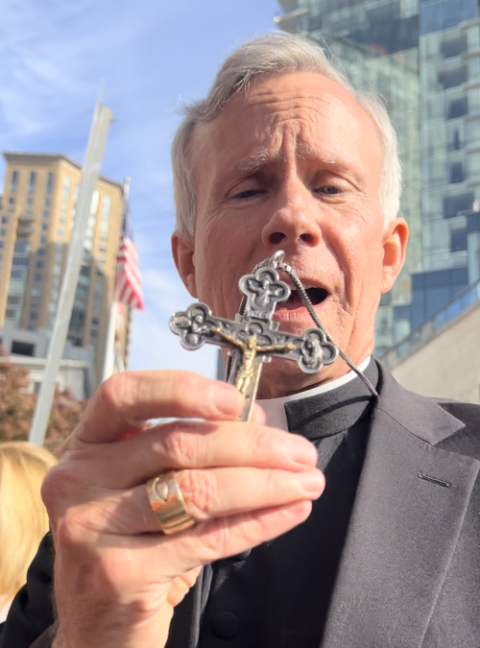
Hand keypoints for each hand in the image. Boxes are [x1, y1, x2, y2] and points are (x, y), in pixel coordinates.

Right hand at [43, 370, 323, 647]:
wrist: (100, 623)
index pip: (124, 395)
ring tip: (307, 481)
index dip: (182, 389)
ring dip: (264, 483)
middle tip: (301, 452)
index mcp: (85, 445)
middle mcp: (77, 479)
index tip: (236, 400)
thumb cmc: (131, 542)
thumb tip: (254, 421)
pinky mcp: (116, 572)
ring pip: (197, 490)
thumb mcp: (148, 485)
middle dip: (253, 446)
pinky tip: (289, 512)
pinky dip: (258, 522)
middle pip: (177, 443)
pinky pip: (206, 539)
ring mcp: (90, 526)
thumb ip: (192, 448)